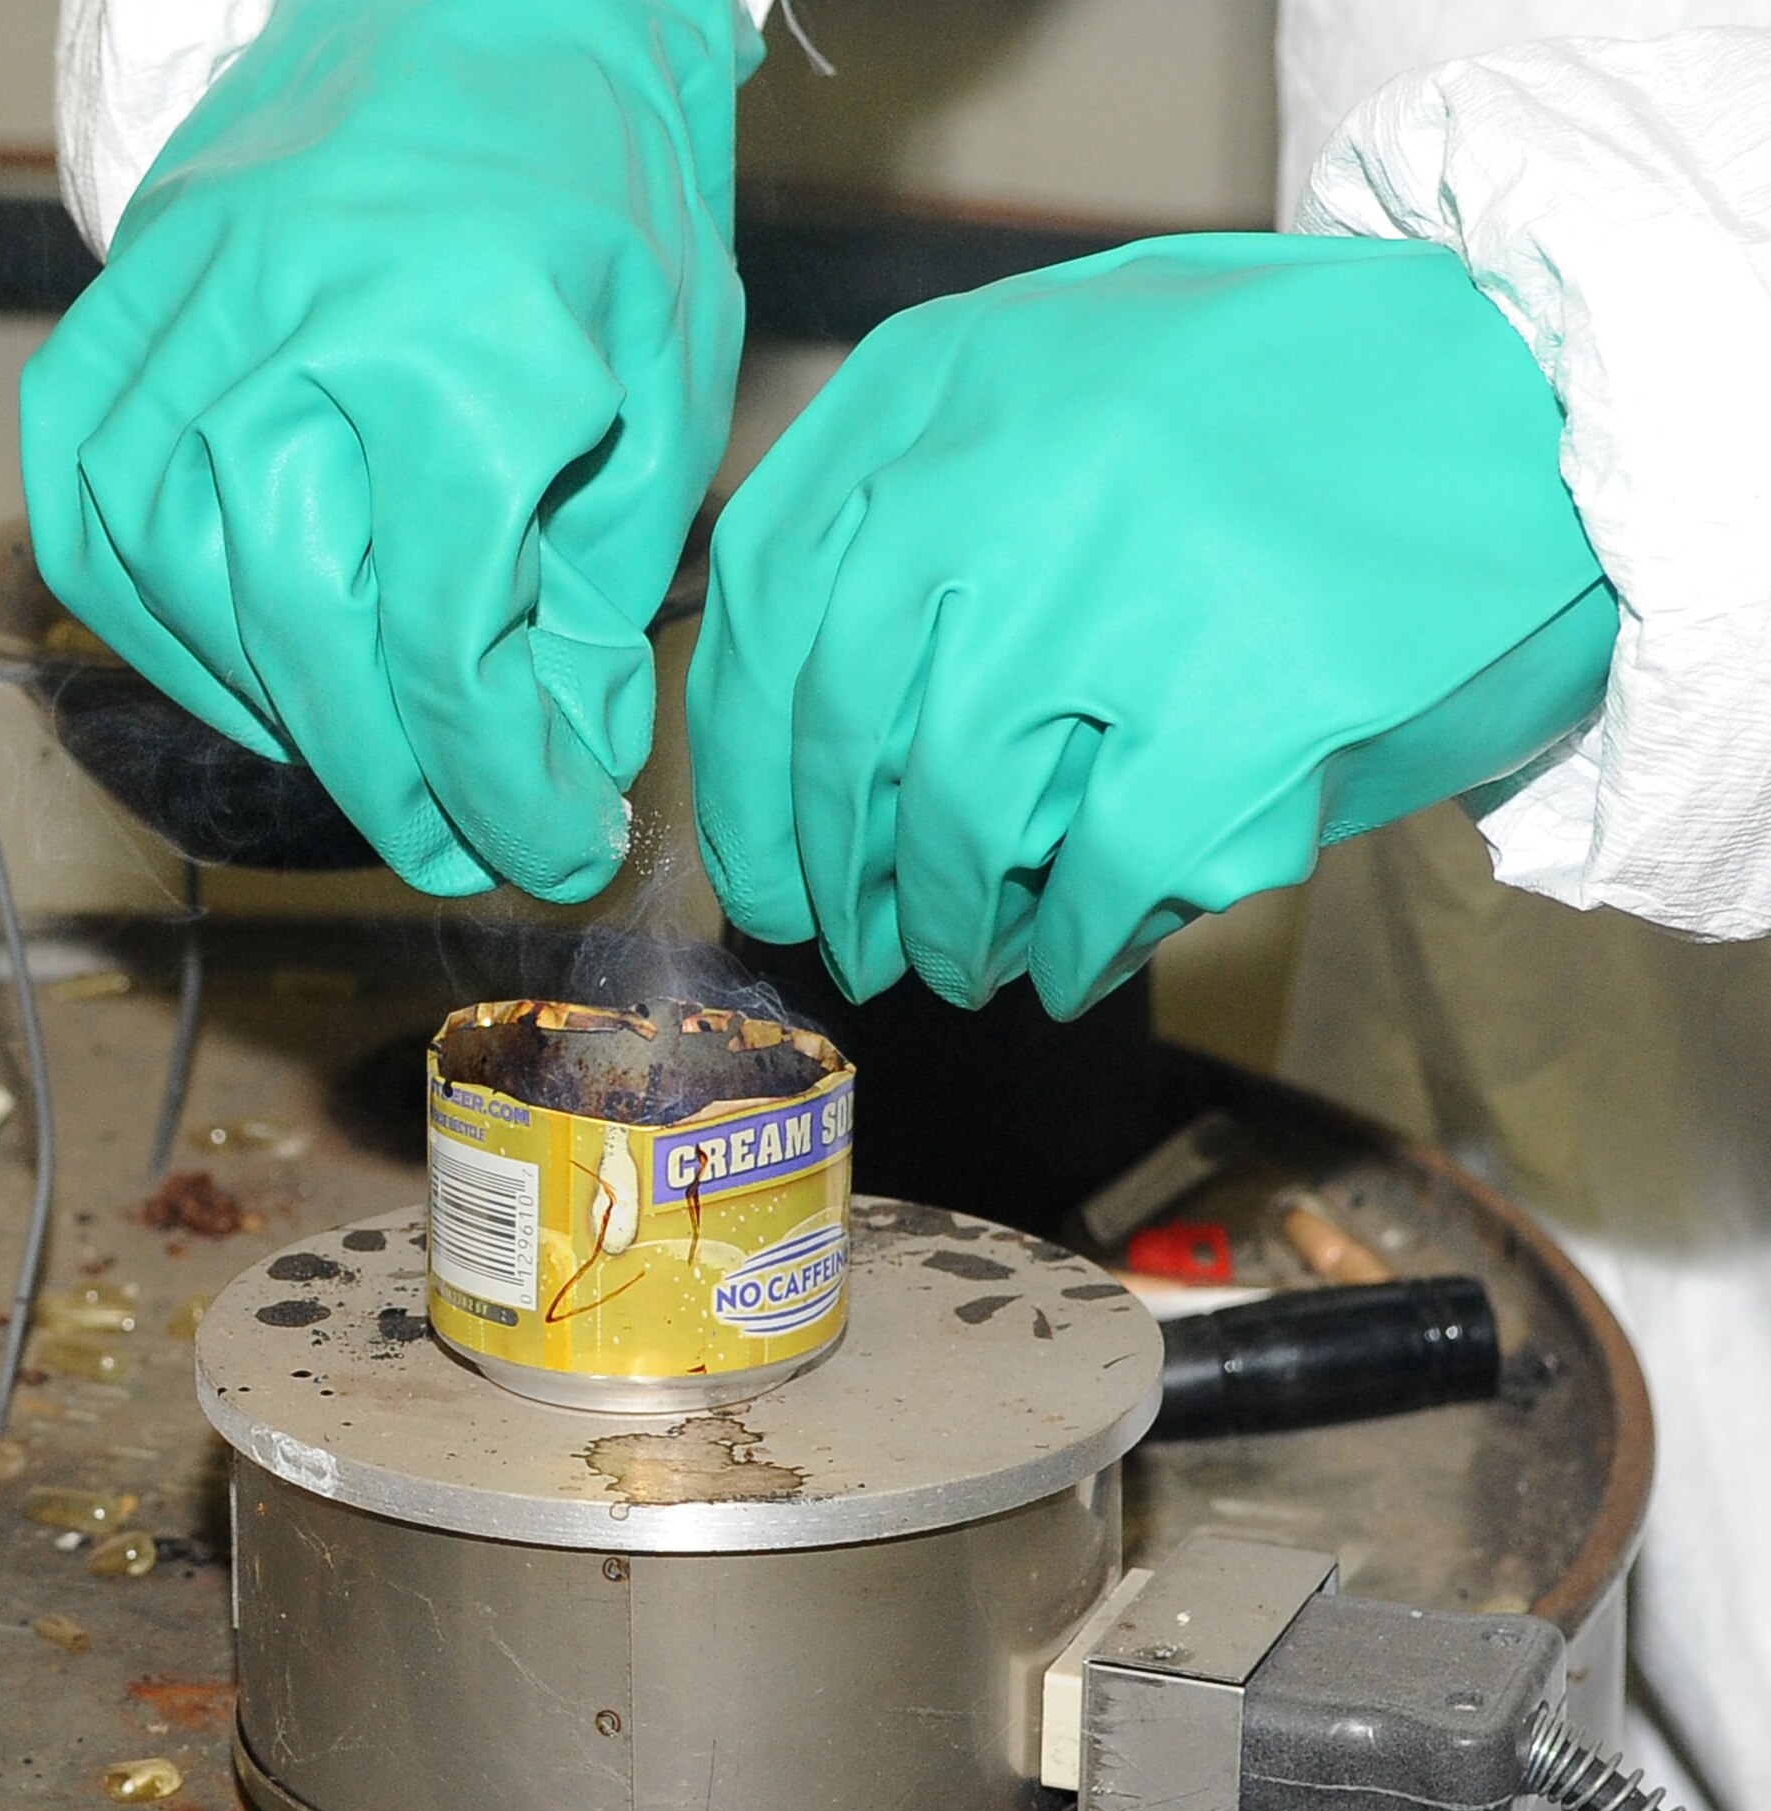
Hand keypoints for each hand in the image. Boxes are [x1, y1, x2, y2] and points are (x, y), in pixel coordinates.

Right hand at [23, 0, 757, 899]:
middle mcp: (298, 342)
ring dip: (273, 716)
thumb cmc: (607, 210)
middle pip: (307, 641)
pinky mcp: (129, 299)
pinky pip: (92, 501)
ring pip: (179, 585)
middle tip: (460, 850)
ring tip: (369, 772)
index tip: (557, 851)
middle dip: (393, 785)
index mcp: (462, 368)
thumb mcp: (661, 412)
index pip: (450, 654)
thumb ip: (601, 599)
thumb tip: (564, 758)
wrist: (497, 9)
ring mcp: (191, 312)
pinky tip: (244, 670)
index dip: (505, 791)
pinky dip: (151, 617)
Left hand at [688, 234, 1615, 1017]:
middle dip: (829, 875)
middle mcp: (1009, 464)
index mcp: (941, 379)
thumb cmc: (1279, 420)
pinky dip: (1072, 948)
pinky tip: (1070, 968)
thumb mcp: (1064, 393)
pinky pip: (1100, 877)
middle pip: (836, 726)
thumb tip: (799, 736)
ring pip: (955, 815)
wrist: (1533, 403)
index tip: (761, 868)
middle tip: (852, 948)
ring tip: (959, 966)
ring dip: (943, 925)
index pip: (761, 600)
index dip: (740, 770)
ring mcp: (1124, 581)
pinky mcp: (1247, 700)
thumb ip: (922, 507)